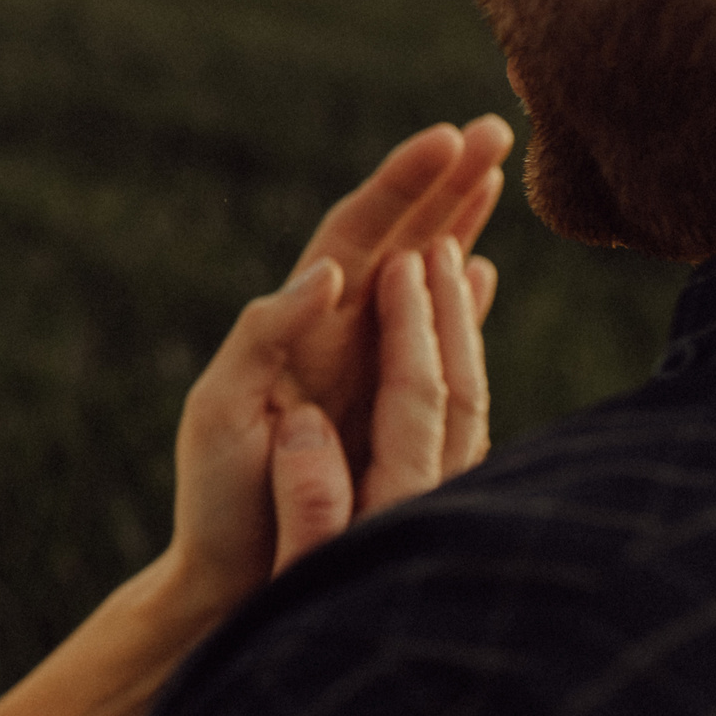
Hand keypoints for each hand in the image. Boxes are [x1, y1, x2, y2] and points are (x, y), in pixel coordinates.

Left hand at [169, 129, 502, 607]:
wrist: (233, 584)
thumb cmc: (218, 501)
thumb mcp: (223, 410)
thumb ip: (265, 336)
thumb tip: (331, 272)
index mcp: (297, 327)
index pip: (353, 235)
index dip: (400, 186)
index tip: (447, 139)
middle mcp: (336, 339)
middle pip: (397, 242)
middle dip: (445, 187)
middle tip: (497, 131)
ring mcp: (364, 373)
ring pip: (421, 283)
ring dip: (458, 228)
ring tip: (495, 177)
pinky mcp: (387, 414)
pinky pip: (433, 344)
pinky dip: (459, 304)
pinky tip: (486, 273)